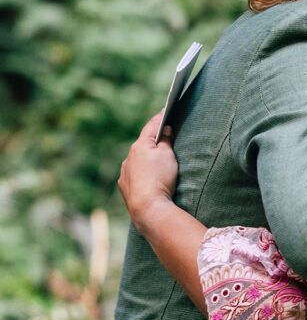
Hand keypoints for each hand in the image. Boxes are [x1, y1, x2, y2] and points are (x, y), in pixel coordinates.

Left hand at [118, 112, 177, 231]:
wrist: (148, 208)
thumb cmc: (160, 178)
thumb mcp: (168, 155)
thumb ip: (165, 140)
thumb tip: (164, 130)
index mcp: (139, 145)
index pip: (151, 126)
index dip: (160, 118)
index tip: (166, 110)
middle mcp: (129, 157)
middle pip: (143, 144)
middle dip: (153, 141)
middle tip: (165, 136)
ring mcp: (125, 173)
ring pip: (137, 161)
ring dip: (146, 159)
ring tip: (158, 164)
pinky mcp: (125, 187)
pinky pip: (134, 175)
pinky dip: (142, 173)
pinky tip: (149, 179)